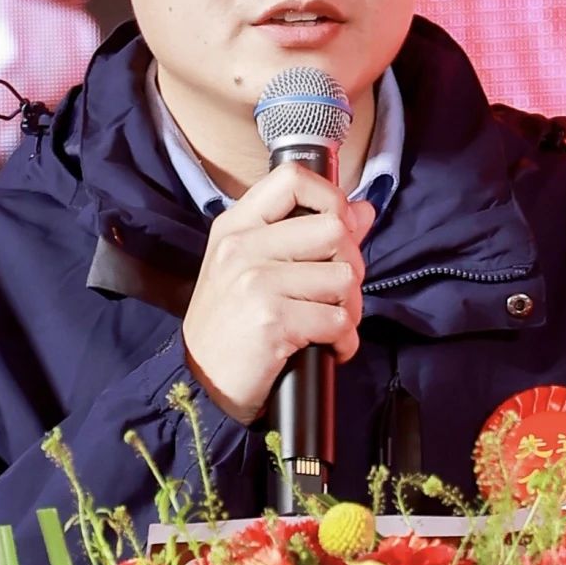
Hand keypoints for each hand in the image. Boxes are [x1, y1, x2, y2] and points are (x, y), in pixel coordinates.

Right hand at [182, 163, 376, 423]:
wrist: (202, 385)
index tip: (339, 228)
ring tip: (331, 323)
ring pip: (344, 277)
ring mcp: (256, 282)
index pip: (292, 179)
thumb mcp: (253, 266)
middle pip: (334, 228)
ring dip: (351, 308)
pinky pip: (338, 320)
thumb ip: (306, 233)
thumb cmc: (231, 323)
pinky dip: (345, 341)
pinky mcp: (272, 321)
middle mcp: (242, 247)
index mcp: (236, 226)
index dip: (330, 198)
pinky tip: (330, 348)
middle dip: (352, 263)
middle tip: (339, 292)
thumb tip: (363, 210)